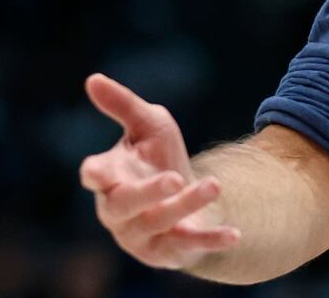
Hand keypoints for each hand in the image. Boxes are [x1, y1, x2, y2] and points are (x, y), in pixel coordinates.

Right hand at [78, 74, 240, 268]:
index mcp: (110, 176)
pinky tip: (235, 234)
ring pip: (159, 222)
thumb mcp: (148, 125)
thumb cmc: (158, 157)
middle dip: (148, 193)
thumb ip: (123, 105)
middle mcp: (118, 209)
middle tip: (175, 178)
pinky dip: (211, 241)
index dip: (95, 174)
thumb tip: (93, 78)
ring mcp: (141, 233)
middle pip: (124, 204)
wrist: (187, 196)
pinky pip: (189, 247)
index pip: (94, 176)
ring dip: (187, 205)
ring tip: (215, 184)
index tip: (96, 171)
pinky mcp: (169, 250)